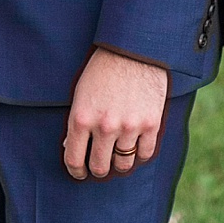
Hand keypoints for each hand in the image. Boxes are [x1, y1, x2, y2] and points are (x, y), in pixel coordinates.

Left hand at [62, 47, 169, 180]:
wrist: (133, 50)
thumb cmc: (102, 70)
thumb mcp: (81, 94)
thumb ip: (77, 123)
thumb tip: (72, 148)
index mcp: (82, 119)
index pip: (74, 160)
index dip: (76, 171)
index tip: (80, 173)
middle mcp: (105, 127)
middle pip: (100, 167)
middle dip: (98, 170)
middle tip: (100, 165)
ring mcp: (130, 127)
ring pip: (124, 164)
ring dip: (119, 164)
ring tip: (118, 156)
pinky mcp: (151, 124)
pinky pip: (145, 154)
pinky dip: (139, 155)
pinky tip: (135, 149)